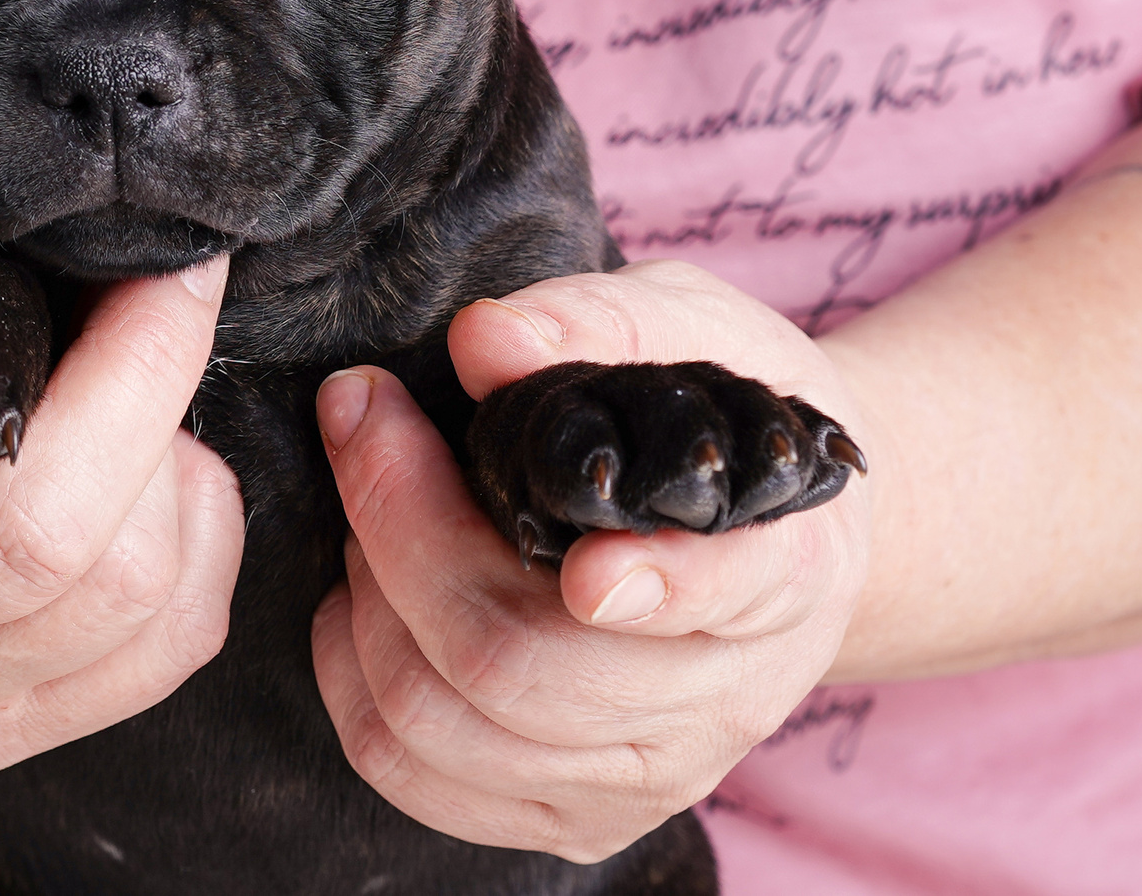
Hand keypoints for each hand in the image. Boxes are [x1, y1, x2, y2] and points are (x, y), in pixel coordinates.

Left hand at [311, 260, 876, 862]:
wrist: (777, 541)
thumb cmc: (717, 419)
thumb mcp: (691, 326)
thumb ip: (594, 322)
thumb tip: (482, 341)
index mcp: (787, 568)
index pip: (731, 593)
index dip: (659, 588)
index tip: (589, 569)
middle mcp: (726, 701)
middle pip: (523, 664)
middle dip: (401, 528)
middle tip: (364, 416)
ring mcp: (647, 776)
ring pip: (448, 726)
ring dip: (367, 599)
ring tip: (371, 505)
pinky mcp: (572, 819)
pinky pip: (415, 776)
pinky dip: (354, 677)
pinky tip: (366, 595)